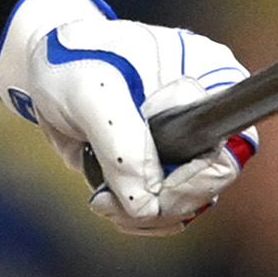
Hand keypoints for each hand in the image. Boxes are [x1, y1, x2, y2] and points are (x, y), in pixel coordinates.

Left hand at [0, 0, 251, 231]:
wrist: (47, 68)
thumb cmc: (71, 61)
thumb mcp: (89, 92)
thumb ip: (121, 145)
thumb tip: (146, 203)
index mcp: (210, 78)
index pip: (230, 147)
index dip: (194, 183)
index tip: (151, 194)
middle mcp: (210, 112)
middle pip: (212, 183)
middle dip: (161, 205)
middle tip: (109, 202)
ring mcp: (190, 140)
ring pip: (190, 202)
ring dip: (145, 215)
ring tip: (102, 200)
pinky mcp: (166, 163)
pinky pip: (168, 207)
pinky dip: (138, 215)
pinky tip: (108, 200)